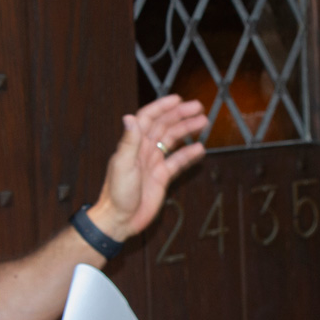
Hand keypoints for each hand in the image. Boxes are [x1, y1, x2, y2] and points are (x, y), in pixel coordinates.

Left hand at [90, 94, 207, 240]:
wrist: (119, 220)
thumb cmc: (116, 194)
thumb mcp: (123, 165)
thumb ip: (129, 142)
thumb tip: (129, 117)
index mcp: (133, 144)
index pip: (148, 118)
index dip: (162, 107)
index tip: (178, 99)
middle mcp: (144, 150)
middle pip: (164, 126)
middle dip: (180, 115)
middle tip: (198, 107)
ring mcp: (153, 163)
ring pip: (172, 141)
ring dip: (187, 130)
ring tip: (203, 122)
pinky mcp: (161, 177)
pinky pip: (177, 162)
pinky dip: (188, 154)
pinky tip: (200, 149)